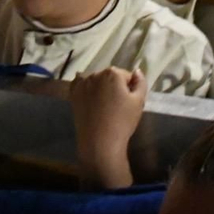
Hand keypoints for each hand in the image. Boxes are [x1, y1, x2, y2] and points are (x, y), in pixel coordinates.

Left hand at [70, 68, 147, 188]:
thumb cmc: (122, 121)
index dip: (130, 89)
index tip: (128, 102)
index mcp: (112, 73)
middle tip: (117, 106)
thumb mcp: (139, 102)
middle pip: (110, 77)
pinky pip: (82, 86)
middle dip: (115, 87)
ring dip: (101, 89)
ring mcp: (82, 84)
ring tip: (104, 107)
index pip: (126, 76)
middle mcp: (95, 74)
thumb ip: (141, 83)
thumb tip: (137, 71)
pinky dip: (87, 90)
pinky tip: (90, 100)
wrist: (99, 142)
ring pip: (97, 82)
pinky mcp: (73, 95)